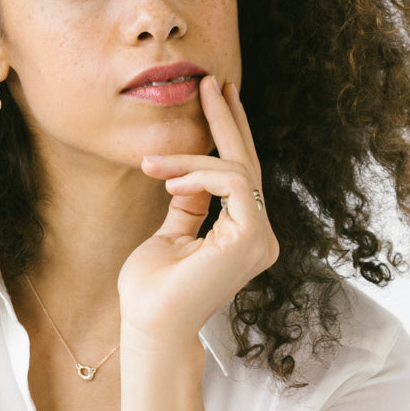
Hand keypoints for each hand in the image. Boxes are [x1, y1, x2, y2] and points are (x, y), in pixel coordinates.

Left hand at [117, 76, 278, 354]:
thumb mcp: (171, 234)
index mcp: (244, 234)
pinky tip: (168, 177)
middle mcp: (259, 235)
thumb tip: (190, 175)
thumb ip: (188, 204)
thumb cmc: (153, 290)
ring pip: (237, 170)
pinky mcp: (251, 239)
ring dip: (191, 156)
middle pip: (248, 164)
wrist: (149, 328)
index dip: (228, 135)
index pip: (241, 175)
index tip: (213, 99)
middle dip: (227, 120)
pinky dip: (198, 172)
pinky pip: (233, 182)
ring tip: (152, 163)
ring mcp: (260, 238)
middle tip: (212, 82)